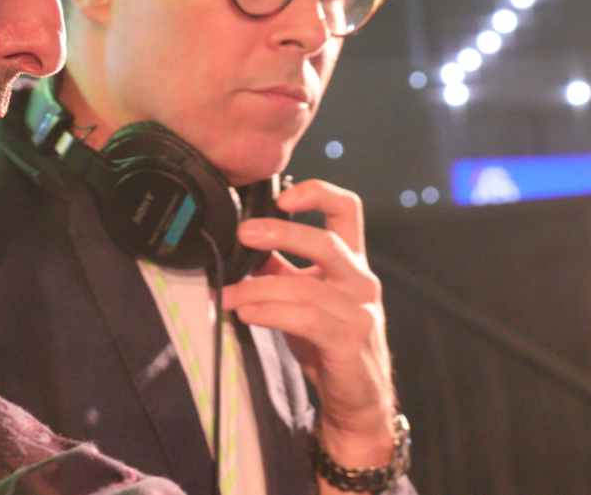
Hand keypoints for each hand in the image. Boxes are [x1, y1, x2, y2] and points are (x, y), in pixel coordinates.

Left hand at [221, 179, 398, 471]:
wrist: (357, 397)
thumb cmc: (329, 342)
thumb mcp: (305, 296)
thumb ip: (282, 269)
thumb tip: (244, 244)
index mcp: (353, 262)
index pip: (348, 210)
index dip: (319, 193)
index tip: (283, 195)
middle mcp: (362, 280)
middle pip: (327, 242)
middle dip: (281, 233)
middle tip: (244, 233)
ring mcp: (360, 311)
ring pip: (306, 287)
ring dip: (258, 288)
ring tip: (228, 293)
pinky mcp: (350, 340)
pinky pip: (305, 319)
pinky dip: (270, 313)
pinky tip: (247, 313)